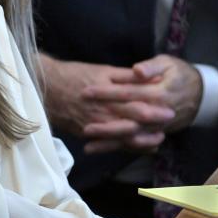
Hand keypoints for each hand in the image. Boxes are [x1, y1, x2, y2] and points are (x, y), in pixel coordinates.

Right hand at [37, 54, 173, 138]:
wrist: (47, 88)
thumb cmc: (75, 75)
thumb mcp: (102, 71)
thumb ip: (127, 77)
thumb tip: (150, 78)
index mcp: (107, 93)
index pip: (136, 104)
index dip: (154, 109)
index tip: (170, 110)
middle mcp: (102, 111)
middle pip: (132, 122)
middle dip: (152, 126)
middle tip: (169, 125)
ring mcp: (94, 125)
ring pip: (123, 136)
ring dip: (142, 139)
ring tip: (157, 140)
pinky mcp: (87, 133)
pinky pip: (109, 143)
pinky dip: (125, 146)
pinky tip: (139, 146)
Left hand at [82, 54, 201, 136]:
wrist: (202, 95)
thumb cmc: (180, 75)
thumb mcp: (169, 63)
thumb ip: (152, 67)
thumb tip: (137, 70)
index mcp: (158, 93)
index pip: (128, 93)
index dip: (107, 93)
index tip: (87, 91)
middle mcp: (156, 114)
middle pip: (127, 120)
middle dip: (105, 124)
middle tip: (83, 125)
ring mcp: (155, 127)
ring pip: (129, 137)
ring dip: (108, 142)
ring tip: (86, 144)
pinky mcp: (152, 134)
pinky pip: (133, 144)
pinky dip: (115, 148)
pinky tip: (96, 150)